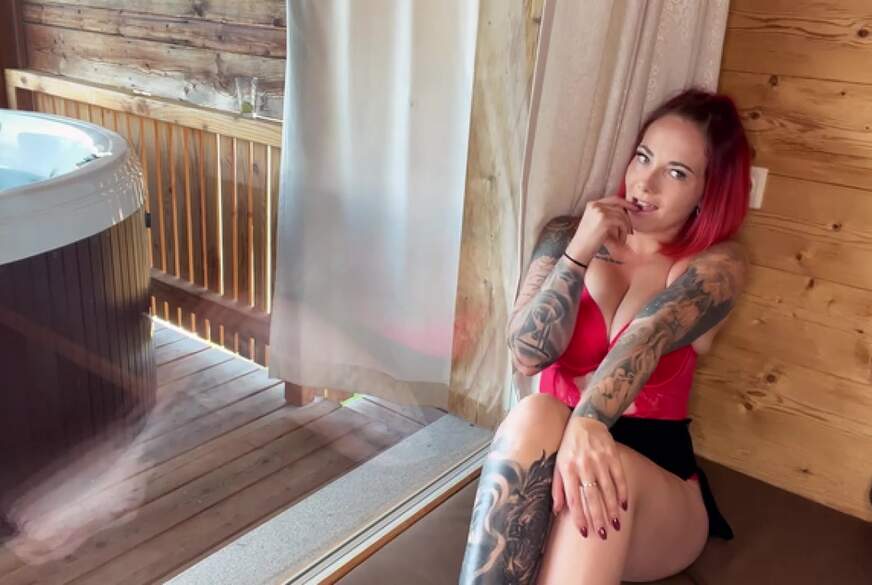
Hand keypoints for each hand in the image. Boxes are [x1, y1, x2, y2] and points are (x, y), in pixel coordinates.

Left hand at [551, 416, 628, 538]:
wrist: (585, 421)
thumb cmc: (569, 447)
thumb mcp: (558, 464)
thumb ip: (557, 487)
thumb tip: (557, 510)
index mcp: (567, 469)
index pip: (574, 499)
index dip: (579, 517)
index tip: (585, 532)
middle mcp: (583, 465)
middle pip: (592, 497)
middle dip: (598, 518)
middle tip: (603, 535)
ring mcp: (599, 460)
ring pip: (607, 489)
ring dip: (612, 509)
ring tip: (616, 524)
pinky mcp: (612, 455)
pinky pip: (619, 477)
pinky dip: (622, 492)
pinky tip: (624, 506)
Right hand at [565, 197, 637, 264]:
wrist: (579, 250)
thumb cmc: (587, 240)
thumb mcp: (594, 223)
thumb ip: (605, 215)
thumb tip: (624, 213)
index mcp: (592, 204)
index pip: (613, 199)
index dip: (626, 203)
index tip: (634, 208)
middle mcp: (595, 205)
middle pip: (619, 205)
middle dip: (629, 215)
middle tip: (632, 226)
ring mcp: (600, 212)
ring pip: (622, 215)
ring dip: (626, 227)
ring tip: (624, 237)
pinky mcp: (605, 220)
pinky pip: (621, 223)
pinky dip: (624, 232)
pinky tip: (621, 240)